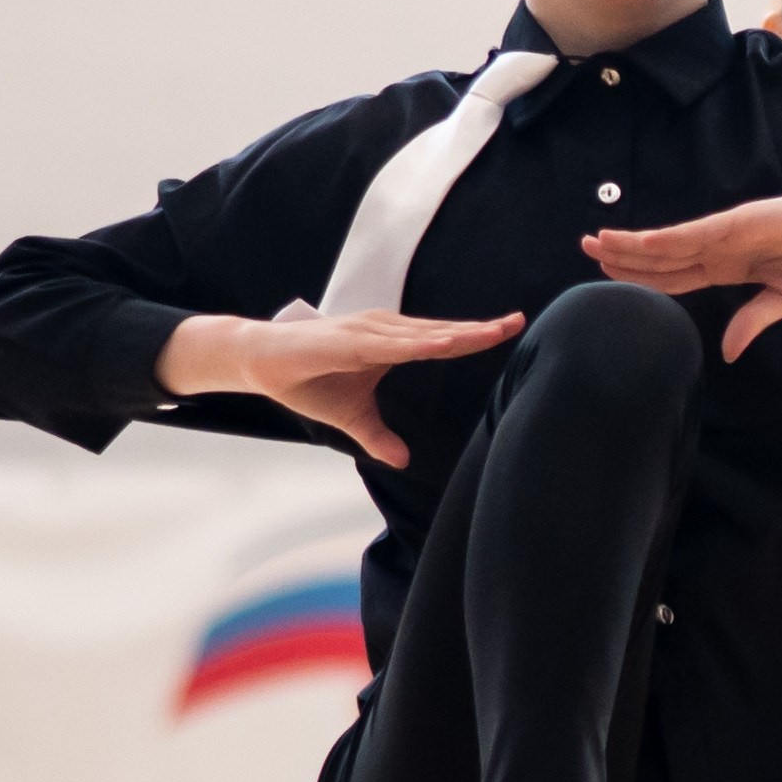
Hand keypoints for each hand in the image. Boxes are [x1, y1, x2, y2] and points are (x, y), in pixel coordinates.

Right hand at [155, 305, 523, 468]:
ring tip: (492, 332)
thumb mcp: (352, 418)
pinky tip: (442, 342)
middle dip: (480, 329)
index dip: (476, 335)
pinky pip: (389, 343)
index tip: (511, 327)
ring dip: (456, 333)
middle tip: (518, 321)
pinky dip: (417, 343)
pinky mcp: (347, 339)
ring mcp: (366, 332)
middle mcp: (384, 330)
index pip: (443, 339)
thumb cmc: (308, 380)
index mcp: (391, 343)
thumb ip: (379, 436)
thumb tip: (403, 460)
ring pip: (421, 333)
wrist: (263, 362)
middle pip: (441, 330)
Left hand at [582, 156, 781, 362]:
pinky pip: (695, 234)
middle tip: (585, 251)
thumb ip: (754, 321)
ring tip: (596, 242)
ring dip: (632, 244)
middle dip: (623, 256)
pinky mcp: (740, 222)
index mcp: (729, 266)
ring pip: (669, 243)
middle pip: (662, 258)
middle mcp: (720, 247)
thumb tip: (729, 353)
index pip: (675, 277)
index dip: (643, 279)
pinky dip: (665, 239)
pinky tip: (637, 244)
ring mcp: (727, 232)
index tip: (609, 278)